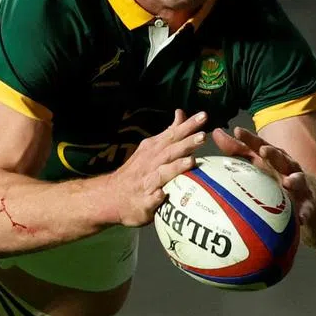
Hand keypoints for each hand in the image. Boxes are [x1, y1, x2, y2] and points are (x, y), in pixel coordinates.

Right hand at [108, 110, 207, 226]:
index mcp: (153, 149)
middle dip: (186, 143)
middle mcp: (150, 163)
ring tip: (191, 161)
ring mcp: (146, 182)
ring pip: (162, 173)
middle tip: (203, 136)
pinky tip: (163, 195)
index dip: (188, 126)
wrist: (112, 195)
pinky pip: (150, 199)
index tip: (203, 116)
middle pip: (170, 151)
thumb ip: (169, 133)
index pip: (173, 134)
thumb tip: (180, 113)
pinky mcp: (143, 202)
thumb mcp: (151, 148)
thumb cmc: (138, 171)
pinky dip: (157, 196)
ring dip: (176, 167)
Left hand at [212, 127, 314, 224]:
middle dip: (273, 153)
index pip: (259, 144)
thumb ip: (237, 148)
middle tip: (263, 151)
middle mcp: (286, 166)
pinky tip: (300, 219)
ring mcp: (298, 184)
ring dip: (294, 180)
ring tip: (288, 183)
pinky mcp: (307, 201)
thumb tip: (215, 132)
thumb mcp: (257, 160)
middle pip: (280, 158)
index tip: (237, 131)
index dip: (249, 138)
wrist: (309, 192)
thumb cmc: (275, 173)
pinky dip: (303, 213)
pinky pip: (306, 208)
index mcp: (272, 156)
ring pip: (298, 179)